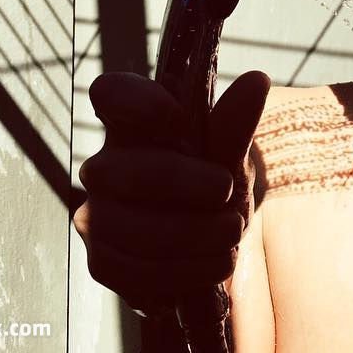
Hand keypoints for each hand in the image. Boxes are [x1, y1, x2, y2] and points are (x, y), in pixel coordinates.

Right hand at [72, 69, 270, 313]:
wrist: (213, 235)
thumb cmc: (214, 179)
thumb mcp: (231, 152)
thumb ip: (236, 123)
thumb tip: (256, 80)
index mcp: (132, 123)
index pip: (111, 93)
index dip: (139, 104)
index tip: (179, 120)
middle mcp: (104, 166)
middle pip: (122, 171)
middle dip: (181, 182)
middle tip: (227, 190)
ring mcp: (97, 215)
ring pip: (131, 228)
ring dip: (194, 234)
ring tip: (232, 232)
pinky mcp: (103, 261)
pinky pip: (136, 271)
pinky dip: (186, 270)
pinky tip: (217, 261)